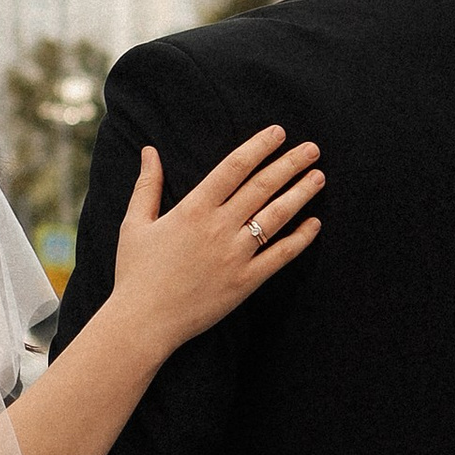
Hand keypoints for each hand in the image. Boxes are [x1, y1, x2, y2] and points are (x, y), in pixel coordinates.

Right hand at [108, 124, 321, 366]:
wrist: (143, 322)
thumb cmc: (135, 273)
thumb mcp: (135, 223)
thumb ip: (147, 185)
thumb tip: (149, 150)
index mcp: (193, 209)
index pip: (234, 168)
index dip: (259, 147)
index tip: (279, 132)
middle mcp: (218, 227)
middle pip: (262, 187)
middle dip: (290, 164)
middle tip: (312, 149)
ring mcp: (235, 255)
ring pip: (276, 217)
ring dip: (300, 194)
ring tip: (319, 177)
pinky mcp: (245, 282)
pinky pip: (280, 256)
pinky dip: (300, 239)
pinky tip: (314, 224)